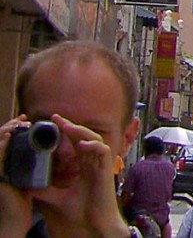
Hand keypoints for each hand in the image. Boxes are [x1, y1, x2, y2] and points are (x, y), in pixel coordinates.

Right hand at [0, 116, 34, 236]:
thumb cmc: (21, 198)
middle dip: (8, 127)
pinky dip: (1, 146)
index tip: (24, 120)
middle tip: (22, 119)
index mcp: (2, 164)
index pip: (3, 141)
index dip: (10, 128)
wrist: (16, 217)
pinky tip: (8, 138)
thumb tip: (44, 146)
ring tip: (17, 125)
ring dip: (5, 132)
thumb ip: (29, 162)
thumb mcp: (25, 175)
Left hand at [50, 114, 129, 237]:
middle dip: (71, 125)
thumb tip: (28, 186)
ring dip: (81, 131)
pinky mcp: (106, 169)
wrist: (96, 223)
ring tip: (68, 127)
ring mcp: (101, 164)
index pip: (76, 142)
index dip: (67, 131)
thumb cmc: (82, 211)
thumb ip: (46, 190)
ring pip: (95, 139)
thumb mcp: (57, 198)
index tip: (53, 122)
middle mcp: (93, 162)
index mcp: (85, 166)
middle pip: (85, 136)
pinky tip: (83, 145)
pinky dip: (94, 145)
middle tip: (56, 118)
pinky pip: (103, 151)